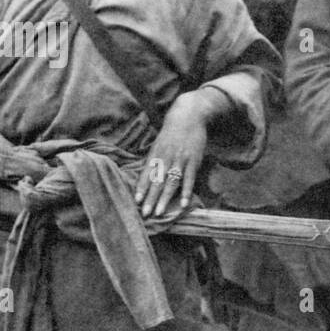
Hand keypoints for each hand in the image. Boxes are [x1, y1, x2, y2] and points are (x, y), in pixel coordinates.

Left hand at [135, 90, 222, 217]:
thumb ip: (154, 160)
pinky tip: (182, 204)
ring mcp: (180, 160)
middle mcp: (165, 158)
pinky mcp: (193, 161)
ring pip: (170, 183)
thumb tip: (145, 175)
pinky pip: (188, 180)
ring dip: (164, 199)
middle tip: (145, 214)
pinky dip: (185, 192)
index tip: (136, 201)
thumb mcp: (159, 144)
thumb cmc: (172, 132)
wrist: (188, 116)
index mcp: (155, 154)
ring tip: (159, 213)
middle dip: (150, 199)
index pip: (146, 174)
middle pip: (156, 182)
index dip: (141, 188)